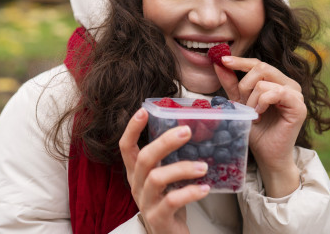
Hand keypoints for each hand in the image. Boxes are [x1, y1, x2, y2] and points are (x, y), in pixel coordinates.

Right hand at [119, 108, 209, 232]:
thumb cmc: (169, 202)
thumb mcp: (164, 177)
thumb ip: (169, 158)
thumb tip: (188, 129)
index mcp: (136, 172)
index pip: (125, 147)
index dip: (132, 129)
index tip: (144, 111)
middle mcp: (136, 185)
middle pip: (144, 158)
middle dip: (165, 142)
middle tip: (187, 131)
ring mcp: (145, 202)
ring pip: (157, 178)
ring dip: (182, 168)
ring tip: (203, 166)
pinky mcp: (158, 218)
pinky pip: (172, 200)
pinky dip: (190, 192)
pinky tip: (204, 188)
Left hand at [215, 56, 306, 196]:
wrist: (266, 154)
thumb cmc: (256, 130)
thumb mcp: (240, 103)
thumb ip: (232, 84)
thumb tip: (219, 63)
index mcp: (277, 81)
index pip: (258, 63)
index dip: (240, 61)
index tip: (222, 59)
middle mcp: (289, 84)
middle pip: (261, 68)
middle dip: (244, 85)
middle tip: (242, 103)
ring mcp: (296, 94)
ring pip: (264, 82)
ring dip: (251, 100)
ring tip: (253, 114)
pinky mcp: (299, 106)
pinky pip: (276, 92)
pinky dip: (262, 102)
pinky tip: (260, 114)